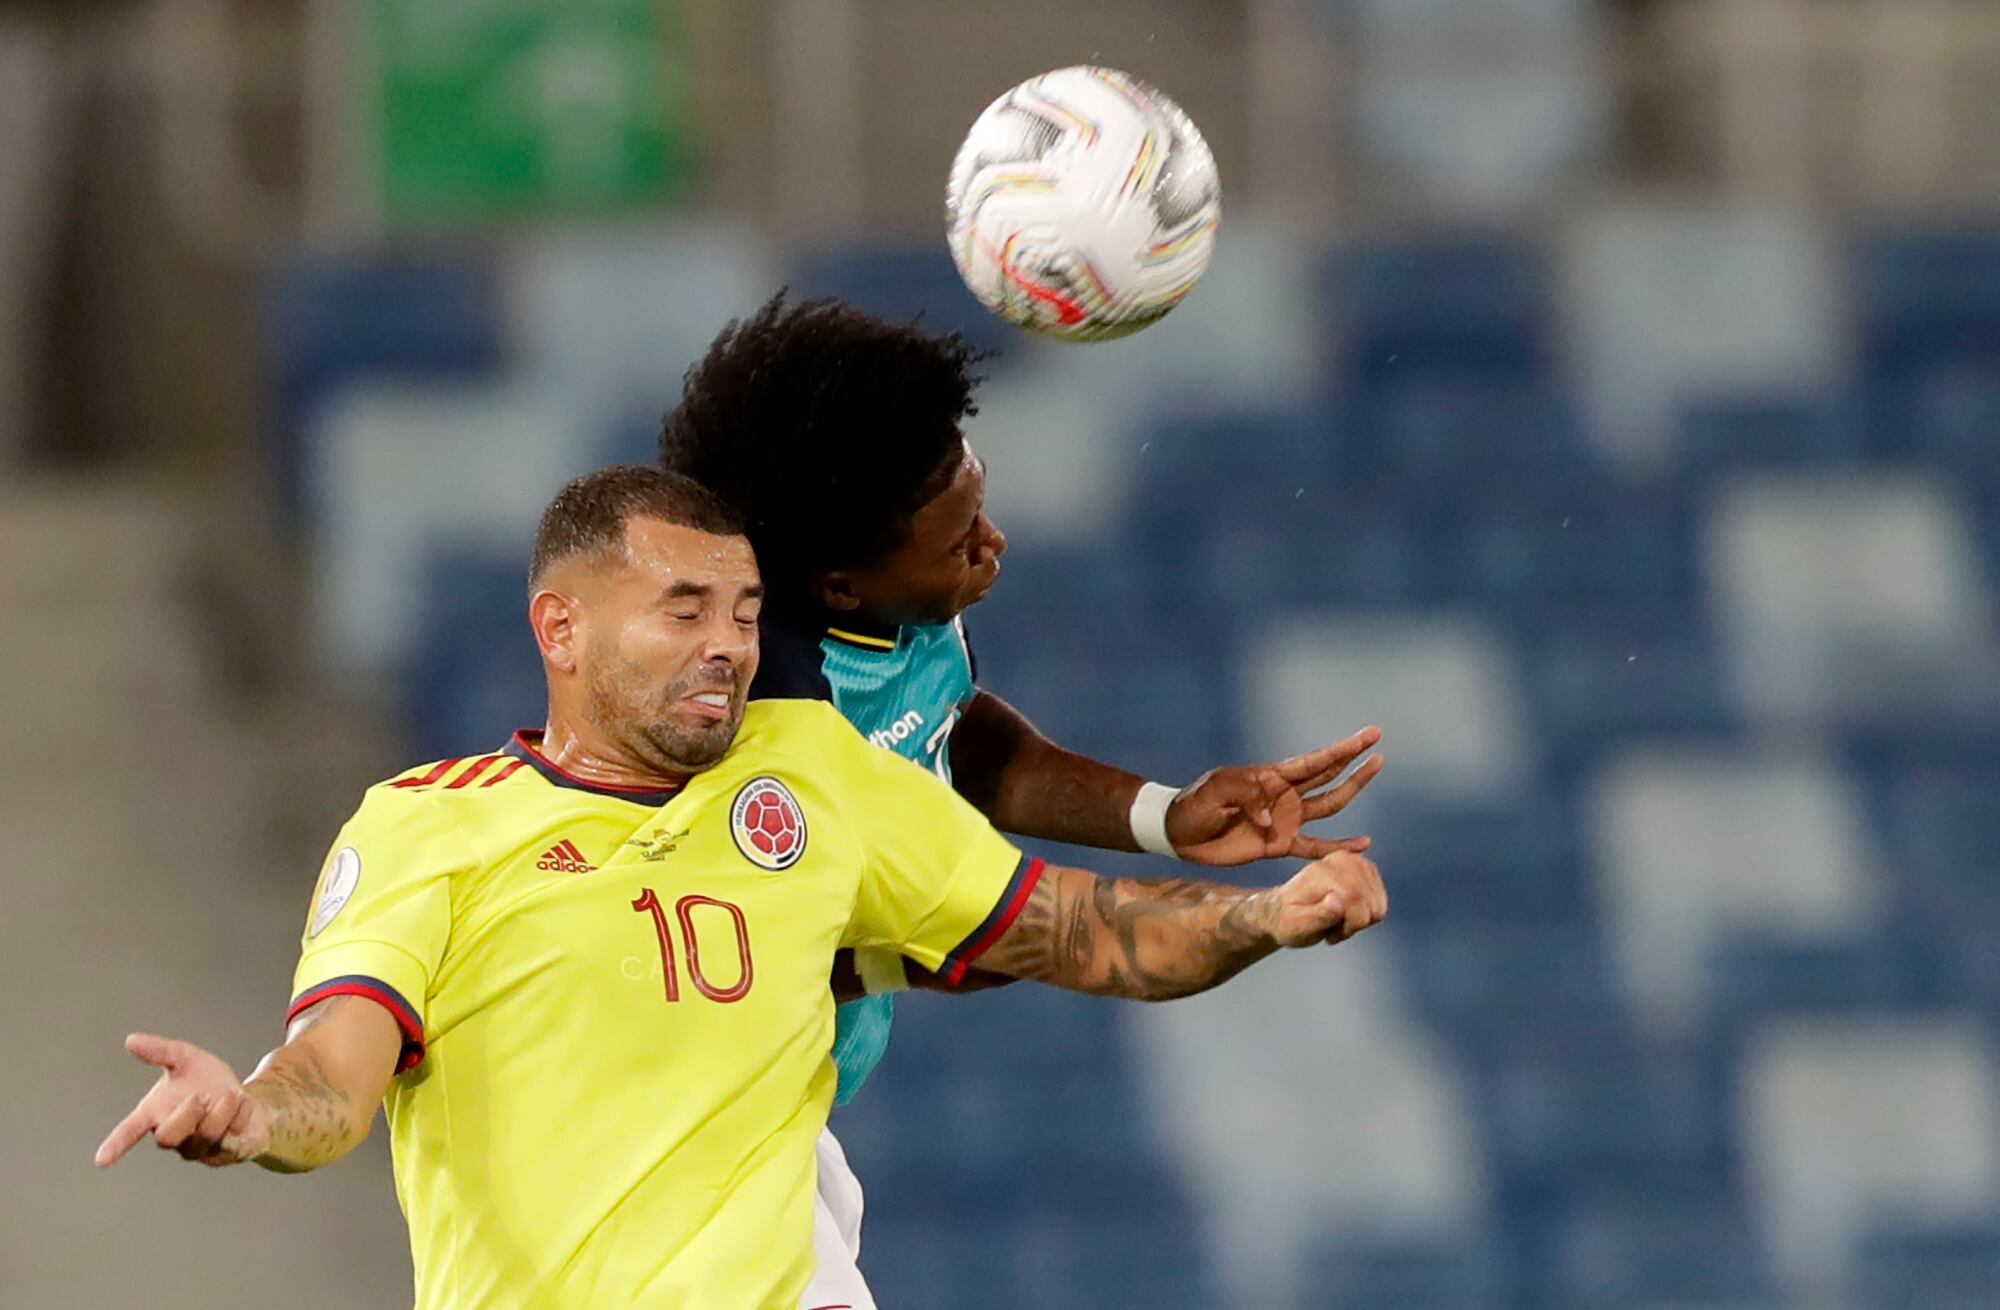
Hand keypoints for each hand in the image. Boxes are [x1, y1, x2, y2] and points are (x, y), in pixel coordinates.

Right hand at [95, 1034, 269, 1168]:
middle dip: (185, 1115)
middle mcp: (174, 1134)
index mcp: (156, 1112)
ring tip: (230, 1095)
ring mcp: (198, 1147)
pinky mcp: (223, 1153)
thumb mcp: (186, 1059)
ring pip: (203, 1138)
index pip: (131, 1130)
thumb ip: (160, 1051)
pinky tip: (242, 1103)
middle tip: (200, 1097)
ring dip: (220, 1113)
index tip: (101, 1159)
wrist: (244, 1097)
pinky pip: (232, 1138)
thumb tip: (131, 1040)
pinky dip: (240, 1114)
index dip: (117, 1144)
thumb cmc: (207, 1081)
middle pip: (167, 1137)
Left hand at [1166, 726, 1384, 865]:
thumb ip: (1249, 797)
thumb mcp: (1217, 790)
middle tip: (1379, 749)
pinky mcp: (1280, 845)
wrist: (1180, 833)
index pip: (1315, 761)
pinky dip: (1339, 846)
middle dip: (1353, 763)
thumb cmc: (1196, 804)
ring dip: (1351, 792)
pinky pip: (1315, 846)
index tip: (1370, 736)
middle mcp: (1285, 795)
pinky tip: (1363, 844)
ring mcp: (1286, 820)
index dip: (1343, 749)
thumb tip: (1274, 820)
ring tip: (1374, 782)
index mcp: (1272, 776)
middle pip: (1328, 777)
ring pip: (1328, 805)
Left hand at [1262, 850, 1388, 947]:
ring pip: (1378, 904)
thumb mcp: (1296, 926)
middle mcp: (1339, 860)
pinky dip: (1368, 912)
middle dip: (1355, 924)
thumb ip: (1318, 915)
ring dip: (1362, 919)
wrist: (1285, 909)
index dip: (1348, 924)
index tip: (1329, 934)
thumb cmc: (1288, 921)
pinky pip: (1381, 900)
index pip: (1355, 899)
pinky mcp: (1365, 867)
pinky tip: (1349, 913)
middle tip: (1332, 927)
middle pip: (1370, 904)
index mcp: (1321, 872)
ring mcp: (1355, 861)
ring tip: (1338, 920)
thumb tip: (1338, 901)